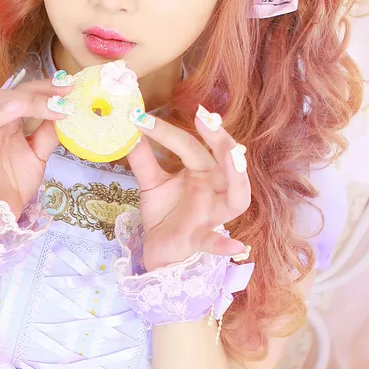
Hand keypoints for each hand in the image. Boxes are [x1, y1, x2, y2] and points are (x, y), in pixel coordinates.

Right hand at [0, 74, 72, 215]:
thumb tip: (66, 110)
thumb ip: (48, 133)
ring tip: (16, 107)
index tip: (67, 88)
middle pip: (0, 101)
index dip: (42, 89)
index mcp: (2, 120)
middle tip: (58, 101)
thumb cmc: (16, 175)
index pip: (20, 94)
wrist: (4, 208)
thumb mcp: (38, 152)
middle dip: (30, 98)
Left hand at [127, 107, 251, 270]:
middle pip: (225, 161)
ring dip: (237, 176)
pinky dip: (224, 244)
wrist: (159, 251)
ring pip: (237, 197)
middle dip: (219, 138)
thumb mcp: (151, 184)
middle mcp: (214, 190)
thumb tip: (131, 129)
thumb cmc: (165, 214)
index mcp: (204, 172)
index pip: (191, 146)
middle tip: (205, 117)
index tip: (141, 118)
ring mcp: (211, 215)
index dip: (167, 132)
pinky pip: (214, 242)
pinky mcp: (199, 239)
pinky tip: (234, 246)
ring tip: (234, 156)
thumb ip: (144, 160)